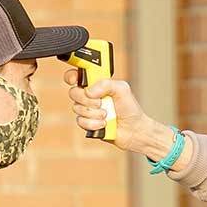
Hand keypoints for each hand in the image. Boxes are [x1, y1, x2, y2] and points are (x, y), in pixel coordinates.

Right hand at [64, 69, 186, 165]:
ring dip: (94, 113)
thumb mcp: (122, 89)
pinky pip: (81, 122)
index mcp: (96, 84)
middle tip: (101, 103)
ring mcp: (87, 110)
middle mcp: (89, 96)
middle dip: (87, 99)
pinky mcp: (87, 123)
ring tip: (107, 115)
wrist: (134, 130)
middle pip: (74, 93)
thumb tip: (89, 91)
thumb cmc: (130, 108)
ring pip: (77, 108)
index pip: (77, 76)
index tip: (76, 80)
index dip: (72, 76)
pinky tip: (104, 124)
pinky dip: (93, 123)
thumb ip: (106, 84)